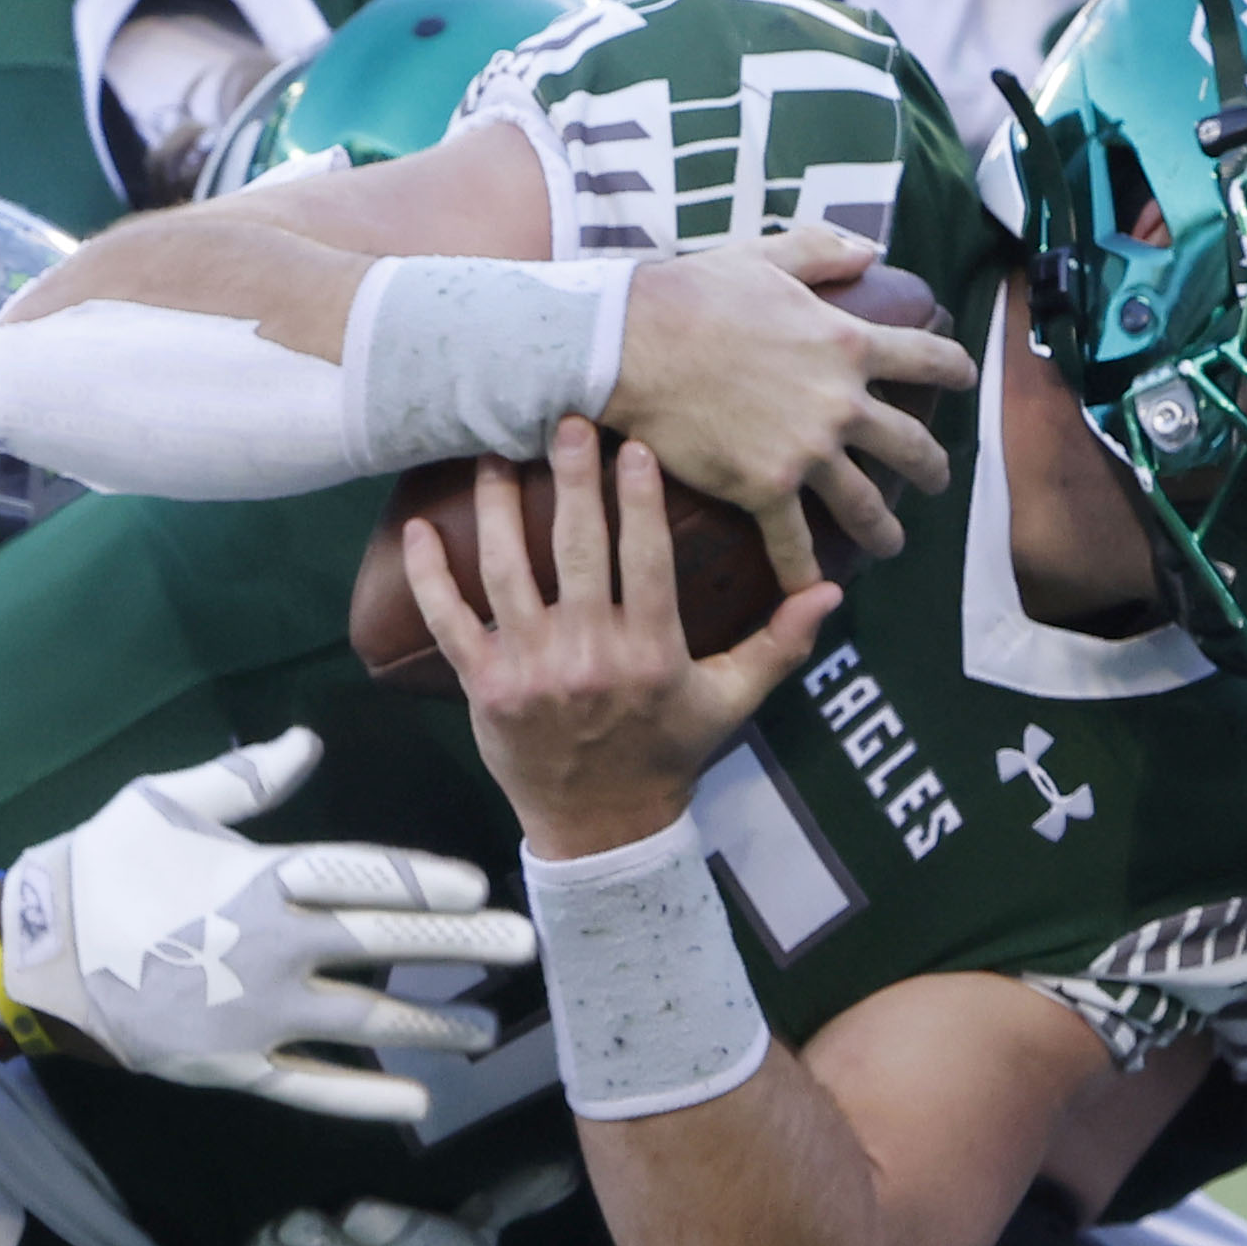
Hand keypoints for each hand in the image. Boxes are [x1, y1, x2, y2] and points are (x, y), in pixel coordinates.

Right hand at [0, 729, 536, 1128]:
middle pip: (387, 946)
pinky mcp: (234, 1066)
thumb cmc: (99, 865)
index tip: (480, 885)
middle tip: (525, 948)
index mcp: (261, 877)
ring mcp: (256, 1014)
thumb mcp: (166, 801)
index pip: (365, 877)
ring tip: (484, 1032)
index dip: (427, 882)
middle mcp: (271, 947)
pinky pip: (315, 1086)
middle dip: (462, 946)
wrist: (28, 954)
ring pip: (366, 1023)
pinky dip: (368, 1096)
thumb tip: (309, 742)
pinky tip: (419, 1101)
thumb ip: (247, 779)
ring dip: (432, 1027)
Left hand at [397, 423, 837, 856]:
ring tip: (493, 450)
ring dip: (496, 506)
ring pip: (507, 571)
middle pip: (576, 549)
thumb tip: (827, 591)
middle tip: (565, 418)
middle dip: (570, 478)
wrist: (603, 827)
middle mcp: (590, 657)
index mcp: (651, 653)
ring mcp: (531, 671)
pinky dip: (429, 576)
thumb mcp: (731, 701)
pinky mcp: (485, 688)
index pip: (645, 558)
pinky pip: (449, 622)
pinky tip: (419, 528)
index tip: (634, 444)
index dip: (638, 498)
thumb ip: (778, 644)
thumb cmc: (669, 752)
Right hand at [607, 225, 969, 600]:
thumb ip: (824, 251)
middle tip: (937, 479)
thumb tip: (870, 251)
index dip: (954, 369)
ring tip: (892, 542)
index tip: (966, 379)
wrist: (632, 343)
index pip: (927, 358)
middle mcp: (840, 402)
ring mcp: (806, 450)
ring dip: (887, 528)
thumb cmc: (691, 294)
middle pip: (911, 443)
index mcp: (848, 342)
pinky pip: (795, 542)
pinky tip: (816, 593)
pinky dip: (806, 573)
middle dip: (933, 466)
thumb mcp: (766, 254)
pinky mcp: (765, 487)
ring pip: (868, 503)